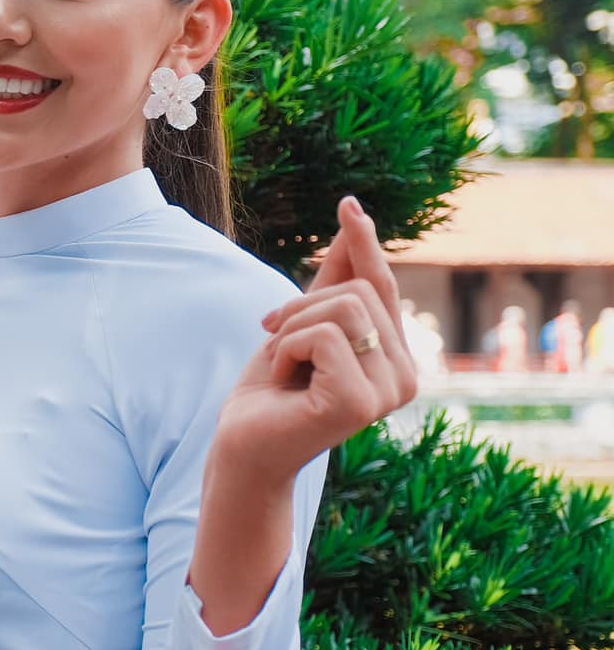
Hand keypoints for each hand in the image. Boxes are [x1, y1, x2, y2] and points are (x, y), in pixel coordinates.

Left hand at [213, 197, 419, 486]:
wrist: (242, 447)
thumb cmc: (271, 391)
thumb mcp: (302, 324)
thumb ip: (333, 280)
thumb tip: (354, 217)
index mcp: (397, 358)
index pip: (382, 286)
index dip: (363, 243)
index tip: (347, 203)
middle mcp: (406, 377)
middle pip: (358, 290)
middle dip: (301, 307)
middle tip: (279, 348)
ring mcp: (389, 392)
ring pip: (342, 308)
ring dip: (292, 330)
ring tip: (285, 369)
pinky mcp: (360, 402)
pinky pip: (323, 336)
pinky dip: (288, 350)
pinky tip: (285, 383)